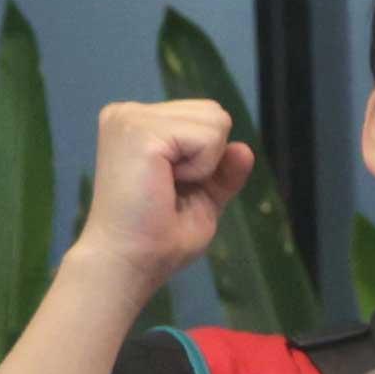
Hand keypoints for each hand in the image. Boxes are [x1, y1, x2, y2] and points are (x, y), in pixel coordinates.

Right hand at [69, 98, 256, 303]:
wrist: (131, 261)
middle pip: (213, 112)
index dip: (208, 159)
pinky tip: (166, 184)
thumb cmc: (158, 237)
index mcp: (138, 124)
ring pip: (215, 120)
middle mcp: (128, 112)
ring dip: (205, 164)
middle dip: (210, 157)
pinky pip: (208, 138)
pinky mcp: (139, 130)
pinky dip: (201, 168)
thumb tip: (245, 149)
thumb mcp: (203, 198)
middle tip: (170, 188)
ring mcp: (130, 117)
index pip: (206, 117)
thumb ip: (223, 172)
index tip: (173, 188)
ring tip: (165, 187)